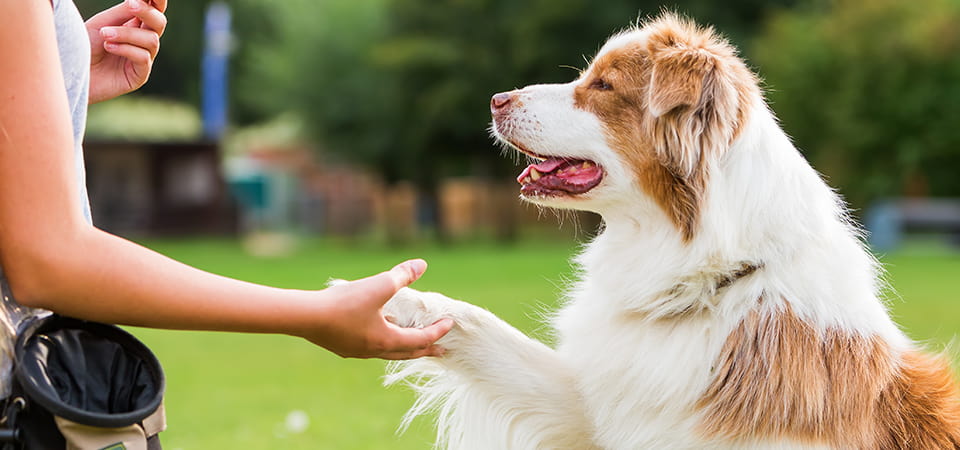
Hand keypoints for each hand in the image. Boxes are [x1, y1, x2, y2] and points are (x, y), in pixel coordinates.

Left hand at [85, 0, 167, 103]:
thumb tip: (141, 0)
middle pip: (159, 23)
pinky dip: (126, 49)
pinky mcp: (139, 76)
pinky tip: (108, 47)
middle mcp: (142, 41)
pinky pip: (144, 58)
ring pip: (151, 40)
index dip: (158, 1)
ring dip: (127, 34)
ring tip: (104, 34)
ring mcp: (143, 59)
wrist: (70, 71)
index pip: (153, 10)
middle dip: (147, 12)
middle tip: (130, 4)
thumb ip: (124, 12)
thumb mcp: (103, 23)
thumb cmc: (82, 45)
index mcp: (134, 25)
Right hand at [306, 260, 453, 359]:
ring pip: (387, 351)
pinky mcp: (342, 346)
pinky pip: (370, 346)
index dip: (437, 331)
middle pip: (406, 353)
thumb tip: (422, 264)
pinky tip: (377, 329)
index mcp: (387, 340)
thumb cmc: (344, 304)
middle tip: (440, 351)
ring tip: (410, 338)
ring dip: (403, 346)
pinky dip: (382, 340)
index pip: (420, 339)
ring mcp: (356, 351)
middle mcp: (374, 351)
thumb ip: (402, 275)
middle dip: (425, 350)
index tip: (450, 324)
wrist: (305, 317)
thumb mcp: (378, 285)